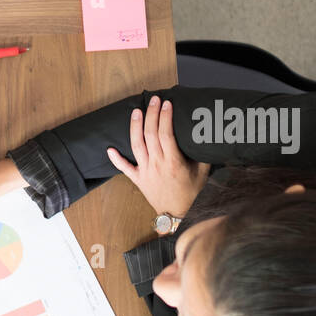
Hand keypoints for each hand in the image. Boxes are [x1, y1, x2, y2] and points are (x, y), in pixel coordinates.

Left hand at [107, 96, 209, 218]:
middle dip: (151, 114)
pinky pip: (124, 168)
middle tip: (154, 100)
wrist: (179, 215)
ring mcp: (145, 172)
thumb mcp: (203, 172)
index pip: (166, 133)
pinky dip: (116, 159)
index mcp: (173, 162)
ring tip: (136, 112)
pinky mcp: (138, 179)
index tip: (167, 103)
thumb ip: (202, 152)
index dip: (165, 116)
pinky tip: (109, 148)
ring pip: (137, 146)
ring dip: (135, 127)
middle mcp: (157, 164)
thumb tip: (205, 133)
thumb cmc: (192, 193)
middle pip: (150, 135)